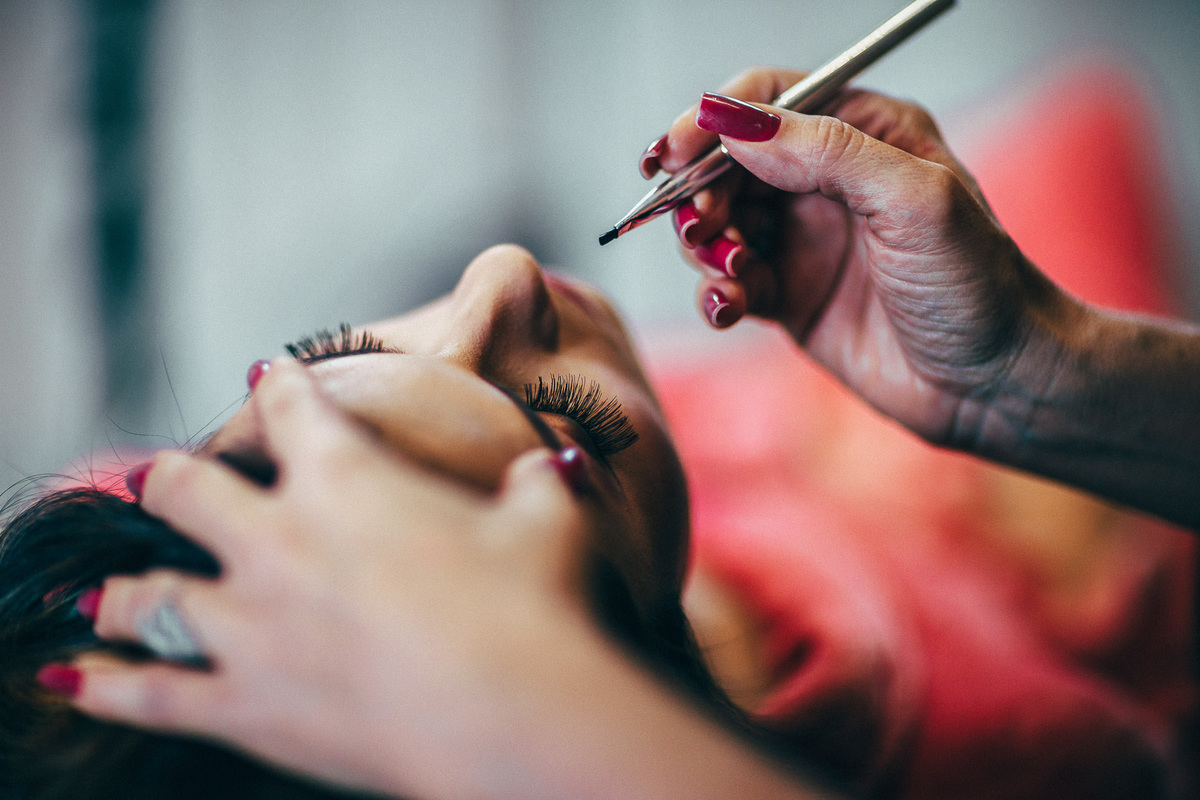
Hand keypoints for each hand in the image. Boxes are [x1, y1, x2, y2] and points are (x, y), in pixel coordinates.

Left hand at [59, 359, 604, 798]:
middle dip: (173, 480)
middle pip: (185, 489)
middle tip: (170, 482)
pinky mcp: (244, 705)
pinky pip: (150, 695)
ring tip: (99, 591)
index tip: (268, 378)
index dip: (277, 386)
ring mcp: (250, 626)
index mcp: (346, 479)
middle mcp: (278, 541)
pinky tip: (66, 679)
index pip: (291, 407)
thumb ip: (539, 483)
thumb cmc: (532, 605)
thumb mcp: (547, 523)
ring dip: (122, 588)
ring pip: (146, 594)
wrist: (510, 712)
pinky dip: (106, 686)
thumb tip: (556, 465)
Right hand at [645, 68, 1064, 444]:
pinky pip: (727, 283)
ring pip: (717, 224)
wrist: (994, 385)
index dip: (713, 121)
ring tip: (728, 269)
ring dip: (703, 245)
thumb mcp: (912, 200)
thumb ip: (825, 151)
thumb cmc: (977, 285)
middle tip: (703, 226)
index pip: (770, 102)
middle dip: (700, 191)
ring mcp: (803, 240)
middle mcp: (827, 181)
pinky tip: (728, 307)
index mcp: (865, 133)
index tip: (674, 154)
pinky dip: (715, 293)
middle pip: (728, 164)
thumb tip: (734, 121)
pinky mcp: (787, 296)